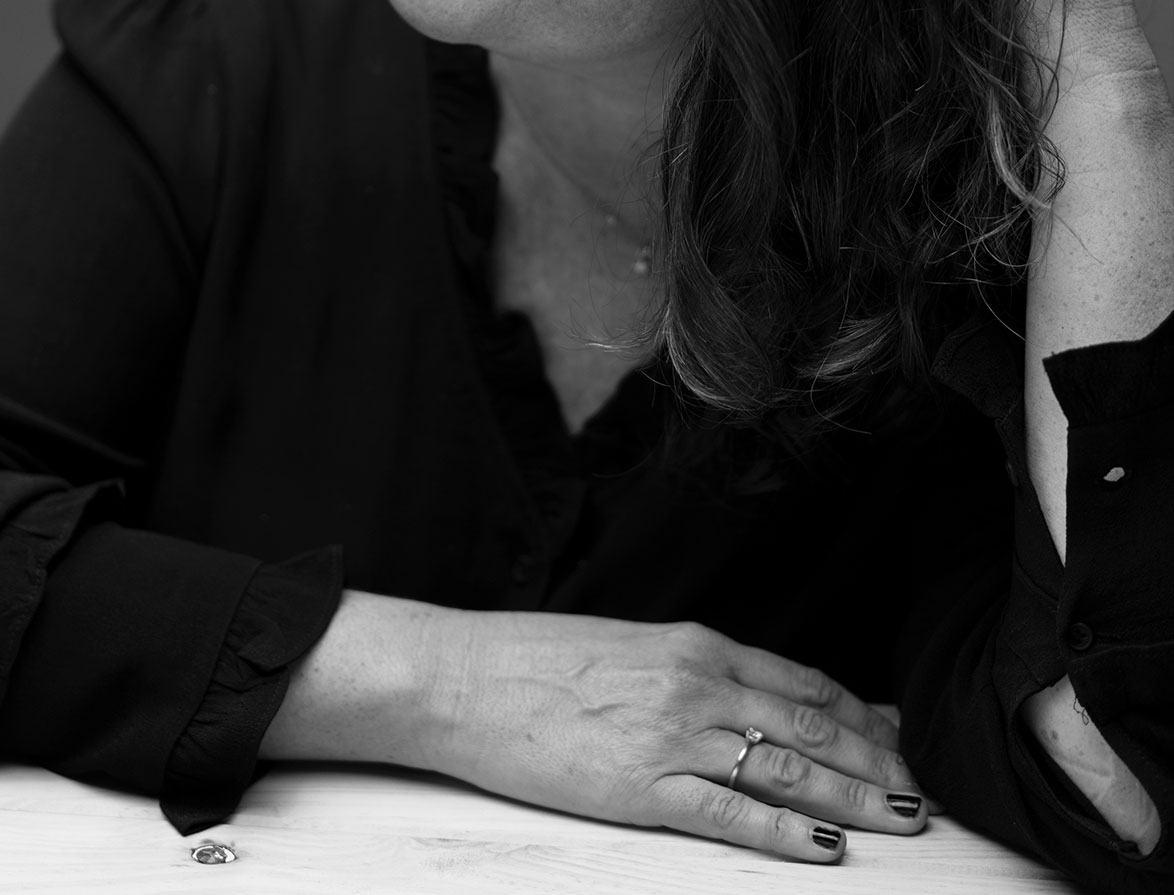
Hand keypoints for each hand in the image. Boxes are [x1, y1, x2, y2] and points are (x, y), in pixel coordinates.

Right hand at [434, 610, 927, 863]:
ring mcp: (673, 735)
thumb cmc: (540, 662)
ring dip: (852, 795)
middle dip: (874, 758)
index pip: (802, 679)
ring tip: (900, 818)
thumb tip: (748, 695)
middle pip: (811, 724)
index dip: (859, 712)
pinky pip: (732, 813)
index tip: (899, 734)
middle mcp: (697, 683)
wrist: (469, 677)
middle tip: (922, 788)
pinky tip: (824, 846)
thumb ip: (694, 670)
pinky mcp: (643, 786)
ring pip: (787, 766)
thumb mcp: (632, 648)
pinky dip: (787, 831)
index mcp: (696, 644)